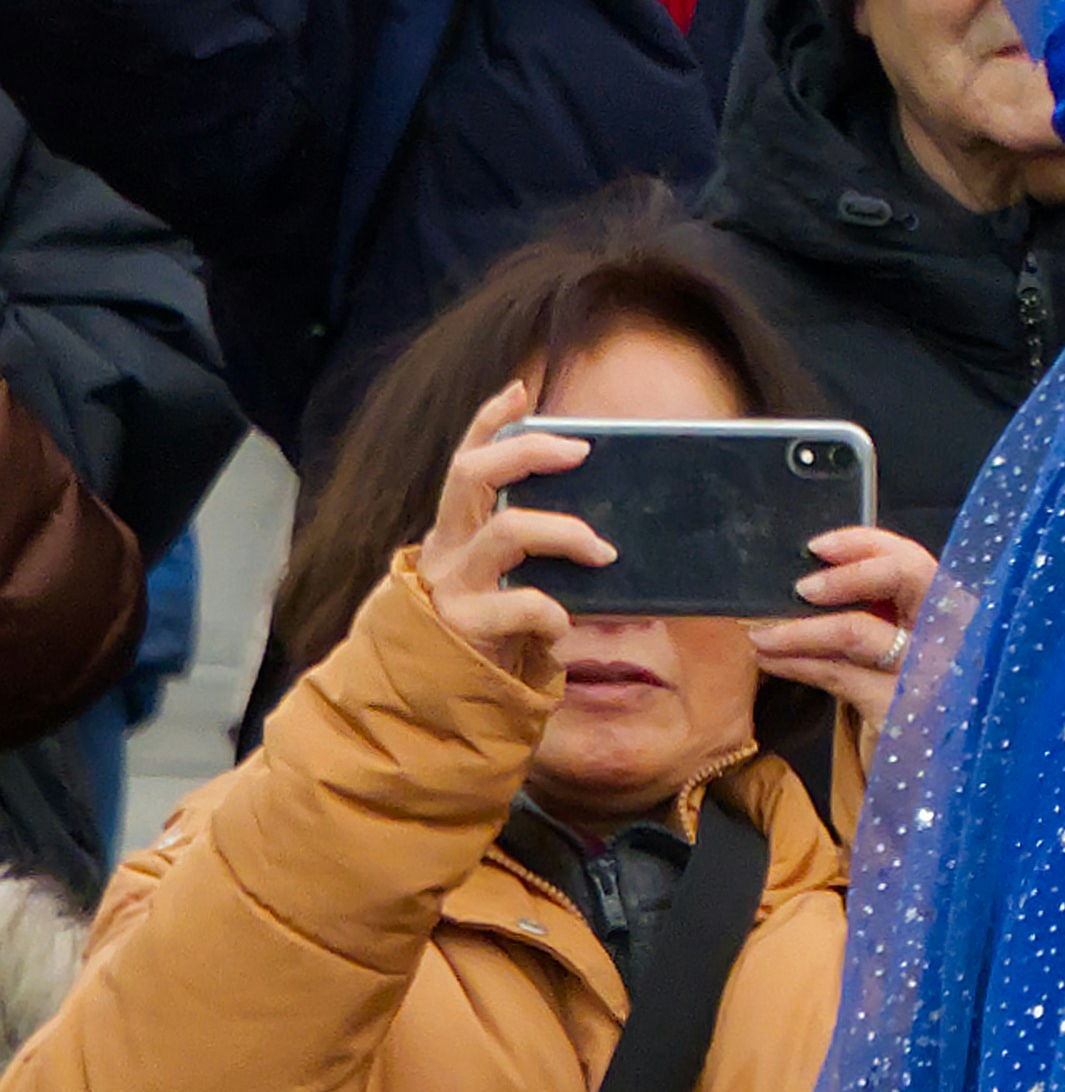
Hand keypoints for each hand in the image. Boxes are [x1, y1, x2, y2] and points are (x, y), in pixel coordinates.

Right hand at [411, 381, 599, 687]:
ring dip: (566, 532)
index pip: (465, 460)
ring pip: (507, 531)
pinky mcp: (467, 626)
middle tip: (580, 452)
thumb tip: (605, 523)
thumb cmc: (483, 627)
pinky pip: (522, 604)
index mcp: (456, 530)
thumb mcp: (499, 578)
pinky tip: (564, 625)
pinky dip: (553, 610)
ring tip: (604, 551)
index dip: (488, 422)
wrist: (431, 701)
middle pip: (472, 477)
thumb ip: (529, 548)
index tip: (521, 390)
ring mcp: (452, 586)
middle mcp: (446, 549)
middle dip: (527, 453)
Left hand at [751, 520, 938, 709]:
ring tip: (760, 633)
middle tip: (801, 586)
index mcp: (955, 610)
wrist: (942, 772)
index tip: (818, 546)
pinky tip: (772, 661)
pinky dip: (797, 663)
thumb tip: (818, 585)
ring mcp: (928, 669)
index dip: (867, 544)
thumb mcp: (917, 652)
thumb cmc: (920, 701)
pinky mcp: (900, 707)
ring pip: (856, 630)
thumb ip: (890, 617)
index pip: (915, 558)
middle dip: (846, 573)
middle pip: (905, 576)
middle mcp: (951, 631)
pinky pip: (837, 674)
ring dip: (798, 627)